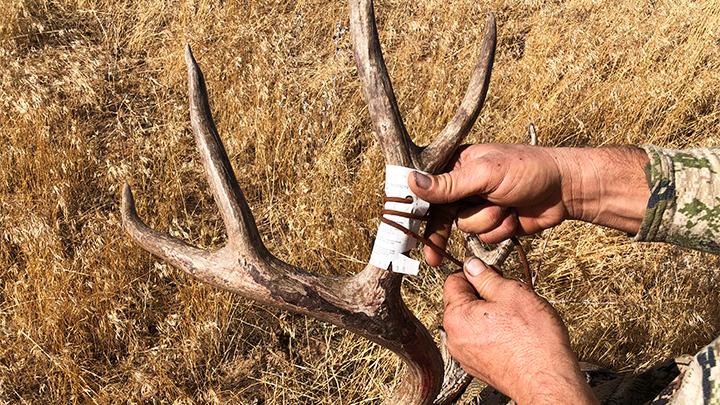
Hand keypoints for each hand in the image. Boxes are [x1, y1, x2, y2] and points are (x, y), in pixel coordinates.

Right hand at [409, 144, 648, 265]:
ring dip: (487, 222)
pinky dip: (500, 231)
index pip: (428, 188)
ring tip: (505, 207)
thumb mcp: (485, 174)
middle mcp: (465, 185)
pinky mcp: (495, 223)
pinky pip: (485, 238)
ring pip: (466, 228)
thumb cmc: (528, 169)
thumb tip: (412, 181)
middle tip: (430, 258)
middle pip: (441, 215)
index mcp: (458, 164)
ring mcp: (480, 205)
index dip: (417, 209)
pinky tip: (515, 217)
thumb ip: (449, 184)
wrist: (565, 189)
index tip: (407, 230)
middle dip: (442, 232)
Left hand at [443, 257, 598, 404]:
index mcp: (456, 316)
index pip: (454, 281)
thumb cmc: (533, 342)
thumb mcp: (512, 293)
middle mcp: (454, 337)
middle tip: (510, 297)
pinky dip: (495, 333)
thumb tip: (473, 266)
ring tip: (516, 318)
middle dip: (485, 295)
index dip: (475, 273)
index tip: (492, 274)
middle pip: (463, 302)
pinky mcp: (479, 366)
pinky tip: (515, 335)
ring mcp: (465, 354)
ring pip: (474, 321)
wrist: (547, 380)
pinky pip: (481, 339)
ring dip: (491, 314)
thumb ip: (486, 276)